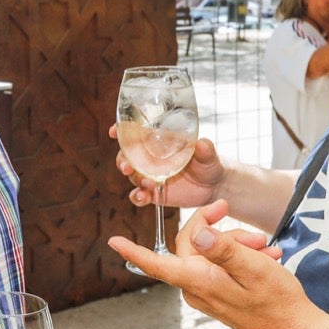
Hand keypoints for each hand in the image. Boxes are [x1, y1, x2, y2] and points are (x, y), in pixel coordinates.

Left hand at [108, 201, 323, 328]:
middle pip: (192, 245)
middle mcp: (197, 289)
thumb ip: (225, 250)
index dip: (135, 252)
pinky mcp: (218, 293)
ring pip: (211, 252)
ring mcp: (207, 293)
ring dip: (238, 245)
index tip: (114, 241)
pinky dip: (242, 257)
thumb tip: (199, 234)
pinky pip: (221, 265)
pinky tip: (266, 259)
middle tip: (256, 235)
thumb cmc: (277, 301)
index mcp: (200, 282)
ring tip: (267, 250)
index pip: (159, 264)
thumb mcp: (254, 268)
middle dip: (223, 231)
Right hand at [109, 123, 225, 207]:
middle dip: (123, 160)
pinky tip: (143, 197)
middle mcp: (150, 158)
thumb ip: (205, 149)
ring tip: (148, 183)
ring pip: (132, 175)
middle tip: (127, 166)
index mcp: (159, 141)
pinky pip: (139, 195)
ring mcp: (150, 175)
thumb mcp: (208, 155)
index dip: (122, 130)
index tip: (114, 132)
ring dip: (135, 178)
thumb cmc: (209, 163)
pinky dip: (137, 197)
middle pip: (127, 155)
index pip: (135, 132)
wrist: (214, 187)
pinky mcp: (153, 193)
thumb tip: (202, 144)